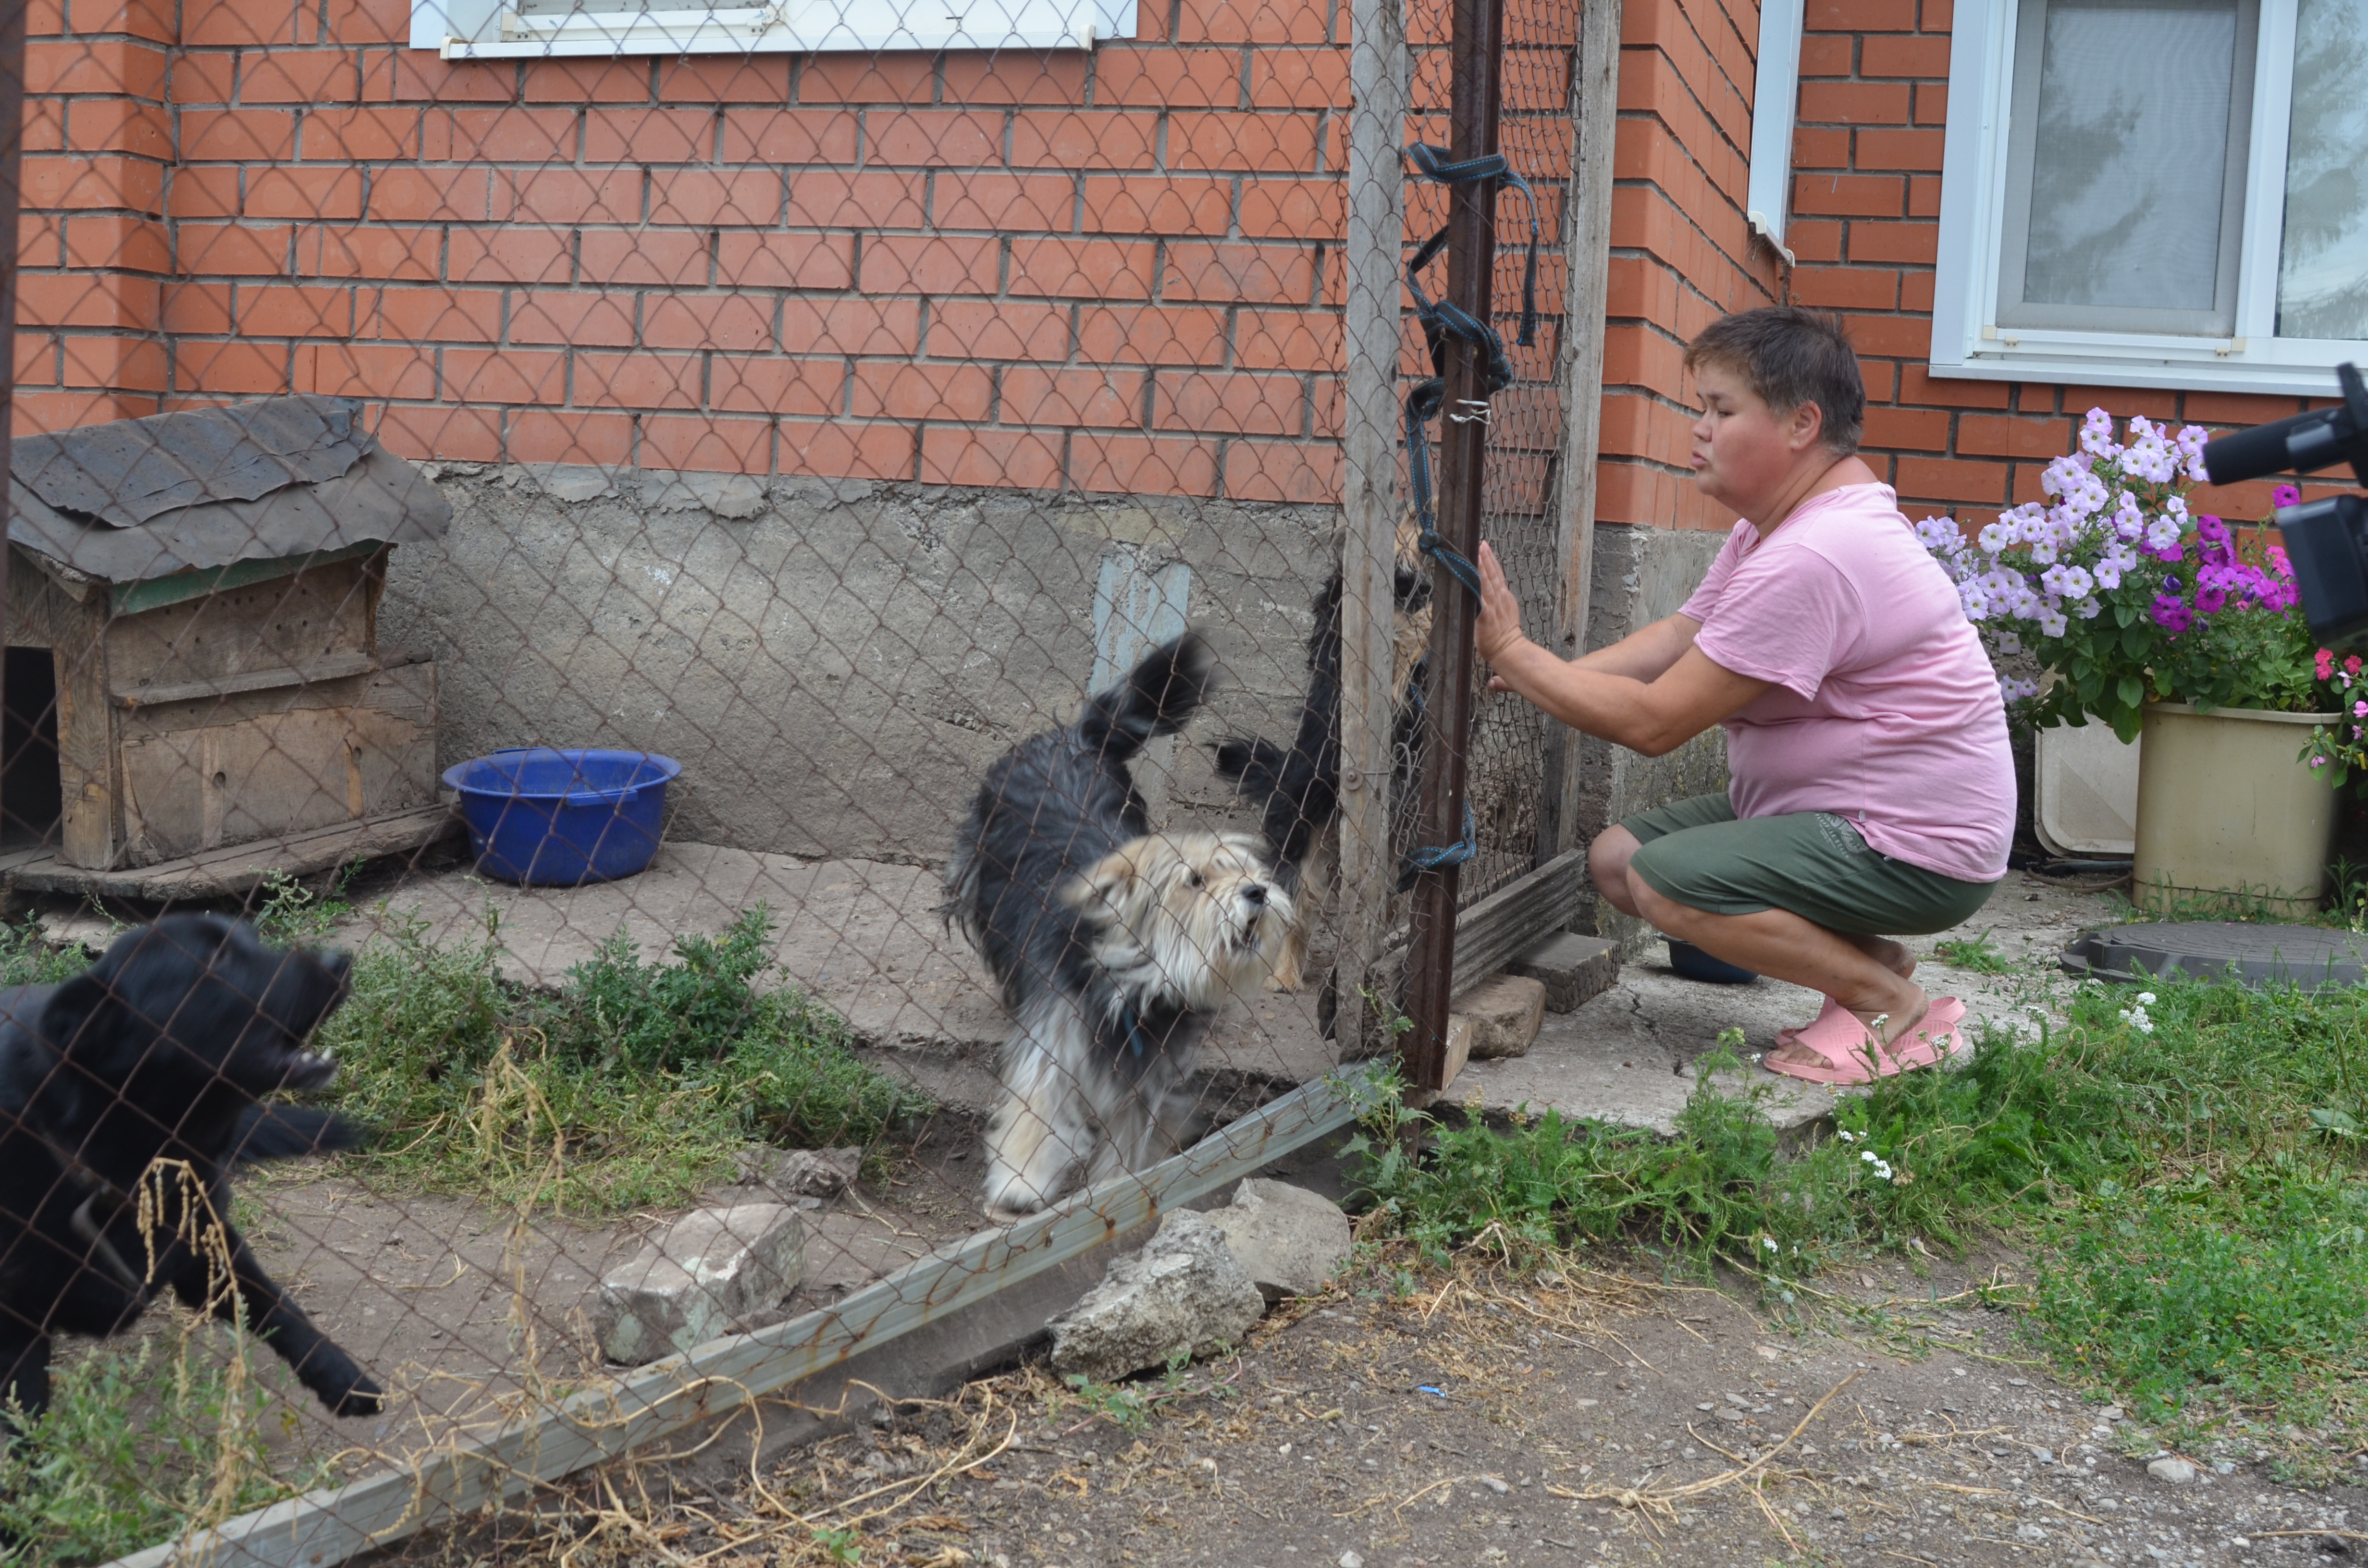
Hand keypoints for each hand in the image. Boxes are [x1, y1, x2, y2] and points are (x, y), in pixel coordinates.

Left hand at [1473, 541, 1527, 682]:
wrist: (1509, 650)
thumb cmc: (1504, 637)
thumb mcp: (1504, 616)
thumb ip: (1496, 604)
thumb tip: (1488, 598)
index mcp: (1504, 598)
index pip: (1497, 574)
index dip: (1491, 560)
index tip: (1484, 546)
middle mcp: (1500, 598)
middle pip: (1492, 573)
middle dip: (1485, 557)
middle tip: (1479, 542)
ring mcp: (1493, 605)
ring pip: (1487, 580)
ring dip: (1481, 565)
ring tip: (1476, 550)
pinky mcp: (1486, 614)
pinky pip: (1480, 596)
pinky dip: (1477, 584)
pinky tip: (1473, 574)